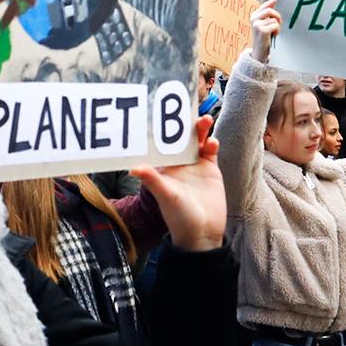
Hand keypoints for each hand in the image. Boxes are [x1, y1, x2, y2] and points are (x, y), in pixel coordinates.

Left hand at [130, 114, 224, 251]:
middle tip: (189, 113)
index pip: (161, 143)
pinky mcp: (210, 169)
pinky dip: (212, 143)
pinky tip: (212, 142)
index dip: (163, 128)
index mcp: (164, 167)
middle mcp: (178, 164)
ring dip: (200, 130)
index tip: (164, 113)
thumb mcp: (165, 196)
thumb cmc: (179, 217)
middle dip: (184, 125)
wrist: (203, 232)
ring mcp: (195, 165)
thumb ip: (152, 180)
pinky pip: (210, 150)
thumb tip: (133, 168)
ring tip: (203, 121)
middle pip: (180, 138)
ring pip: (197, 140)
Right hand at [249, 0, 280, 63]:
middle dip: (277, 17)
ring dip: (277, 26)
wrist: (259, 53)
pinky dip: (277, 31)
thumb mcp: (265, 24)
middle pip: (270, 10)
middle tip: (278, 24)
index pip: (265, 5)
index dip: (272, 2)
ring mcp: (256, 24)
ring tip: (274, 33)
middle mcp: (254, 18)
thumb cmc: (264, 38)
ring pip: (274, 19)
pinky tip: (273, 36)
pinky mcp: (261, 30)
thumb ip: (269, 15)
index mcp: (254, 16)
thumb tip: (276, 0)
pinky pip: (275, 25)